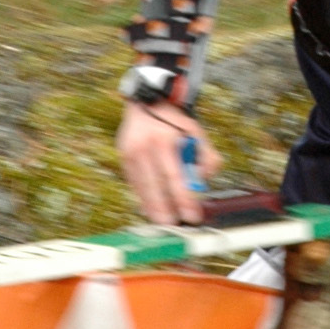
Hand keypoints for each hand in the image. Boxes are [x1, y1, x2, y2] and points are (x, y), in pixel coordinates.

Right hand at [117, 101, 219, 224]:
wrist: (147, 101)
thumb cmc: (176, 121)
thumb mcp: (196, 133)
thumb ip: (206, 158)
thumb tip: (203, 183)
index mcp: (164, 140)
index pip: (174, 177)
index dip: (183, 200)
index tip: (192, 216)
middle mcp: (143, 147)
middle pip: (154, 187)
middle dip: (165, 210)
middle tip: (174, 227)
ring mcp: (130, 153)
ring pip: (142, 187)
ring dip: (152, 207)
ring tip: (162, 223)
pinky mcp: (123, 157)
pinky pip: (134, 183)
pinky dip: (143, 197)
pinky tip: (151, 209)